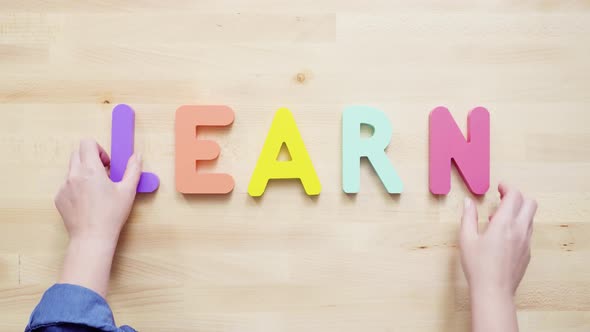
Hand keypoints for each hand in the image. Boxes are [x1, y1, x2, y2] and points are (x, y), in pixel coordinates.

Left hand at [55, 139, 141, 296]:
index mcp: (90, 170)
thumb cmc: (111, 215)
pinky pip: (67, 184)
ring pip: (72, 169)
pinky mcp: (59, 198)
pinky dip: (77, 187)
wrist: (92, 237)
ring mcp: (64, 186)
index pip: (86, 143)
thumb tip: (137, 156)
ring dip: (84, 173)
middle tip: (103, 174)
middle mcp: (73, 175)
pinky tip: (88, 202)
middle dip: (91, 158)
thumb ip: (133, 170)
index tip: (106, 163)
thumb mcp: (128, 191)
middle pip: (77, 153)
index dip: (98, 149)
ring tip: (96, 190)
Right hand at [460, 183, 536, 331]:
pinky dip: (518, 226)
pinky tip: (502, 236)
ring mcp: (526, 242)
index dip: (508, 187)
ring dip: (517, 212)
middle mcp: (519, 230)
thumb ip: (468, 217)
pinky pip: (527, 232)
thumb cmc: (478, 266)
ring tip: (498, 218)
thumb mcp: (466, 238)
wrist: (493, 291)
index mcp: (504, 223)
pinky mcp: (527, 253)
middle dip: (517, 197)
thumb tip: (468, 202)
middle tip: (503, 197)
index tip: (499, 187)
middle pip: (530, 203)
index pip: (515, 196)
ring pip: (529, 218)